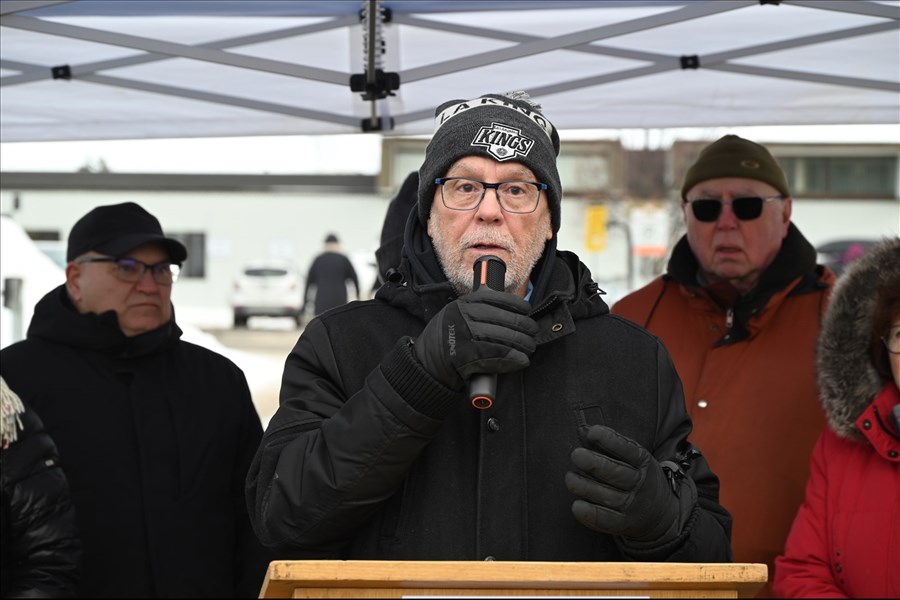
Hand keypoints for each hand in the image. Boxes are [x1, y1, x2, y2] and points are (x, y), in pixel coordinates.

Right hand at [412, 287, 537, 389]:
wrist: (426, 362)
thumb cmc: (445, 338)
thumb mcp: (455, 313)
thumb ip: (476, 309)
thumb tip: (509, 311)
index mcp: (464, 304)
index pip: (497, 298)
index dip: (516, 304)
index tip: (526, 309)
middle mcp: (464, 316)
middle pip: (505, 319)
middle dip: (524, 327)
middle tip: (532, 332)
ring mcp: (465, 335)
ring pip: (504, 337)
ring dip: (522, 344)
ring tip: (529, 347)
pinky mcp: (468, 356)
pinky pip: (497, 355)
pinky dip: (513, 359)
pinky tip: (522, 360)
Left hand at [565, 425, 695, 543]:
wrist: (661, 514)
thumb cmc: (636, 476)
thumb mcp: (632, 457)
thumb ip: (608, 444)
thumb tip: (582, 431)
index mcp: (643, 462)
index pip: (628, 449)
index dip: (610, 440)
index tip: (592, 432)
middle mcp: (640, 484)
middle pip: (616, 473)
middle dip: (594, 463)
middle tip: (576, 455)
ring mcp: (632, 505)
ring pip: (607, 496)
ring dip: (585, 486)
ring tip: (570, 478)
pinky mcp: (623, 524)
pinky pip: (605, 520)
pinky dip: (590, 513)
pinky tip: (577, 506)